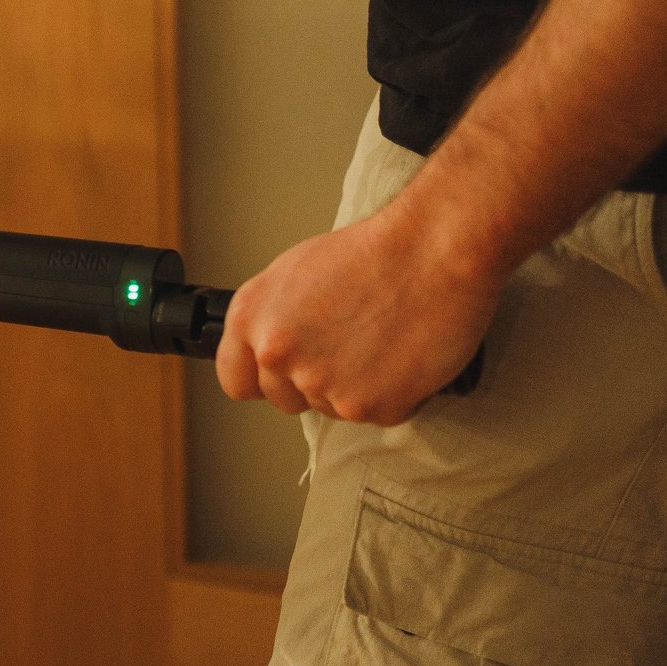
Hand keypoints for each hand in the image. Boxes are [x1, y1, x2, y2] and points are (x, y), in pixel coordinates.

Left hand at [214, 204, 500, 425]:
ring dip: (354, 387)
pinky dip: (395, 394)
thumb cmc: (371, 254)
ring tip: (379, 340)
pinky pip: (378, 414)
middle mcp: (278, 356)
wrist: (432, 252)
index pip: (235, 380)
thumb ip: (272, 320)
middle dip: (312, 383)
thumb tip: (270, 352)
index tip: (282, 374)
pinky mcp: (369, 407)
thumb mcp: (292, 274)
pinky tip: (403, 355)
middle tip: (347, 346)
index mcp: (251, 319)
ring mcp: (322, 386)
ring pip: (332, 408)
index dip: (262, 378)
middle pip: (285, 400)